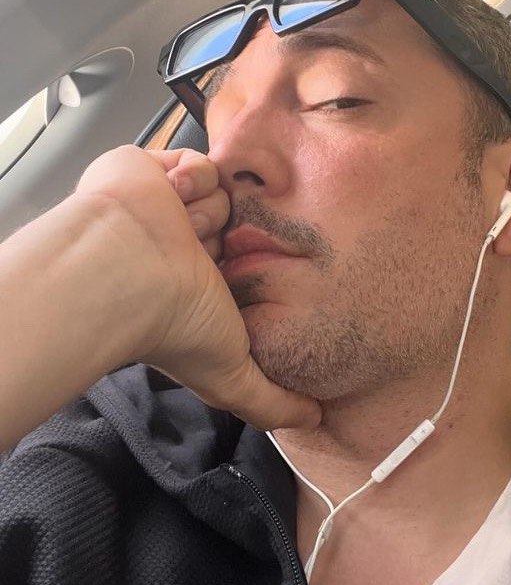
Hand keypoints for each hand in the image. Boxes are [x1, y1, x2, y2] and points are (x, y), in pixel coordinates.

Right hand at [74, 145, 320, 430]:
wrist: (121, 267)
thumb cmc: (170, 324)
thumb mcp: (232, 378)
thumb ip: (271, 401)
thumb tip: (315, 420)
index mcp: (199, 286)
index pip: (246, 268)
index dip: (250, 272)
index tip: (235, 283)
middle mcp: (184, 246)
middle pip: (240, 226)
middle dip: (229, 238)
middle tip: (204, 255)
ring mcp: (168, 208)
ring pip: (223, 195)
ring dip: (207, 211)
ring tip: (180, 229)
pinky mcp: (157, 171)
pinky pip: (199, 163)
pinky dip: (190, 178)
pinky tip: (171, 198)